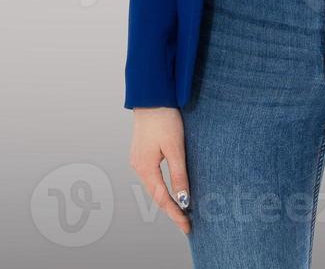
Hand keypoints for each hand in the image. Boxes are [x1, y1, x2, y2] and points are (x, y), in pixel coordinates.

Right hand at [130, 107, 190, 233]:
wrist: (151, 98)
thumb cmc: (164, 120)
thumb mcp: (175, 148)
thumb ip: (179, 174)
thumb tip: (183, 199)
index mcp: (146, 168)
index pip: (162, 199)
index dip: (175, 214)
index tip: (187, 227)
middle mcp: (138, 167)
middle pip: (156, 196)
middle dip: (171, 210)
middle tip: (186, 223)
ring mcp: (138, 160)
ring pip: (153, 187)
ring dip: (166, 200)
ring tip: (180, 211)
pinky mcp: (141, 153)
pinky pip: (152, 177)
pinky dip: (161, 188)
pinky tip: (170, 191)